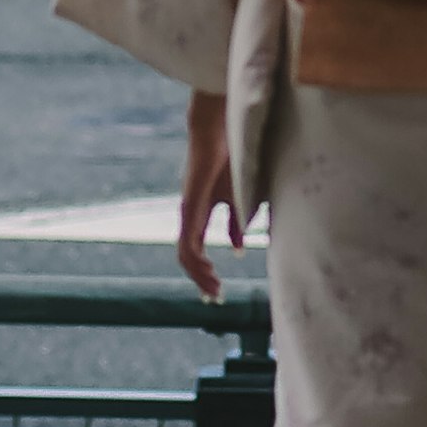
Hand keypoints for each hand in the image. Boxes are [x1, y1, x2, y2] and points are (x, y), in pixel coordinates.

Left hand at [176, 93, 240, 298]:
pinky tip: (209, 272)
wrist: (221, 127)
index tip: (219, 288)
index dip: (206, 270)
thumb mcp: (240, 196)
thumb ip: (238, 221)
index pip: (198, 247)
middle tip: (215, 299)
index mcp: (202, 211)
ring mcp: (188, 211)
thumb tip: (238, 249)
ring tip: (214, 290)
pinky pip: (187, 244)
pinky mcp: (190, 208)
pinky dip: (196, 262)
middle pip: (189, 256)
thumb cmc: (233, 154)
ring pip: (186, 255)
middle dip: (202, 280)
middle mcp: (191, 214)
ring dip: (199, 276)